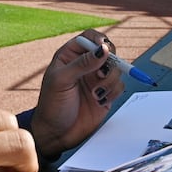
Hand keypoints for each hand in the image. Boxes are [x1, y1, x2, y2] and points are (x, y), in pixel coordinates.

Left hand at [28, 29, 126, 157]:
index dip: (99, 39)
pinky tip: (99, 100)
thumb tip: (103, 49)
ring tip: (96, 93)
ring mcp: (97, 79)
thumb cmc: (52, 105)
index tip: (104, 48)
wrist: (56, 133)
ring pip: (117, 69)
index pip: (90, 37)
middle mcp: (86, 65)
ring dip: (109, 80)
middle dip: (110, 61)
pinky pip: (119, 86)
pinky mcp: (106, 94)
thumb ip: (82, 64)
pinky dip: (113, 92)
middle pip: (108, 51)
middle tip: (101, 73)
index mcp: (70, 56)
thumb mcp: (62, 81)